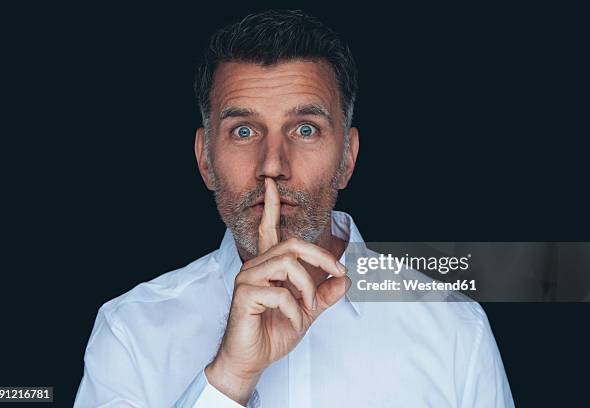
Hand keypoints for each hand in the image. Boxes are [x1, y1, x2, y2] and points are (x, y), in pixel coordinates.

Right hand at [205, 177, 349, 404]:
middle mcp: (255, 266)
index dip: (270, 206)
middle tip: (339, 271)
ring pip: (287, 264)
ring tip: (309, 308)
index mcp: (267, 265)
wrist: (251, 360)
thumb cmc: (272, 332)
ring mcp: (247, 279)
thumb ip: (325, 294)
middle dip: (321, 256)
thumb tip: (346, 279)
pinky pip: (279, 293)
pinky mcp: (244, 295)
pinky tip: (292, 320)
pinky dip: (294, 309)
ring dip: (308, 288)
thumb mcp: (306, 312)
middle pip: (291, 244)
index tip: (272, 184)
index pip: (268, 229)